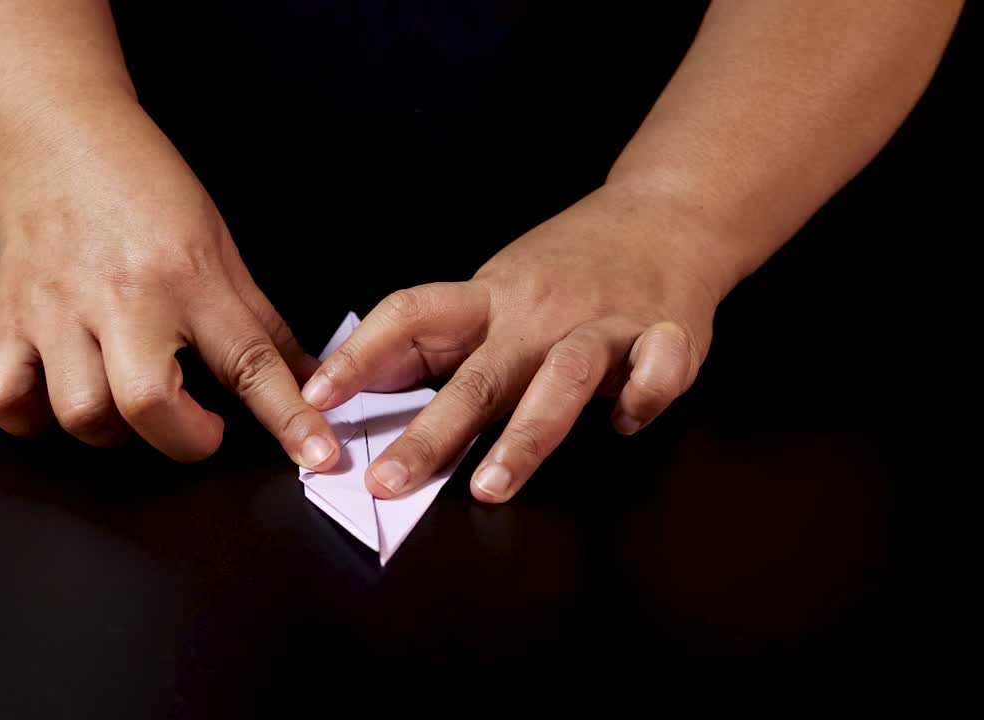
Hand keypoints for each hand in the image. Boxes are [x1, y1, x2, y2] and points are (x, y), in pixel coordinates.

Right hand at [0, 97, 338, 468]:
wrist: (58, 135)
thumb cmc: (144, 186)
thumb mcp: (220, 245)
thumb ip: (260, 321)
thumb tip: (306, 375)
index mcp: (191, 280)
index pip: (251, 362)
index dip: (289, 417)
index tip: (316, 454)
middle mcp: (125, 300)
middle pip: (149, 404)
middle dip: (184, 439)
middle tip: (199, 426)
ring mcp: (60, 312)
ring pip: (80, 413)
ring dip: (112, 431)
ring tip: (128, 406)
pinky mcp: (10, 319)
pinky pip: (4, 397)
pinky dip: (30, 418)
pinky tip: (56, 400)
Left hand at [303, 185, 736, 501]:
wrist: (668, 213)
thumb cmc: (570, 264)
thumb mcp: (500, 287)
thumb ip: (450, 339)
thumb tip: (370, 390)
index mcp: (491, 297)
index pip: (410, 315)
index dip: (360, 357)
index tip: (315, 401)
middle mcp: (539, 312)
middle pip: (477, 375)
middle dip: (430, 434)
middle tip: (387, 482)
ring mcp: (604, 321)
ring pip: (561, 380)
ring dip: (525, 436)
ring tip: (491, 488)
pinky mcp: (667, 332)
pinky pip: (655, 372)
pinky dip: (641, 399)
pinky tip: (623, 425)